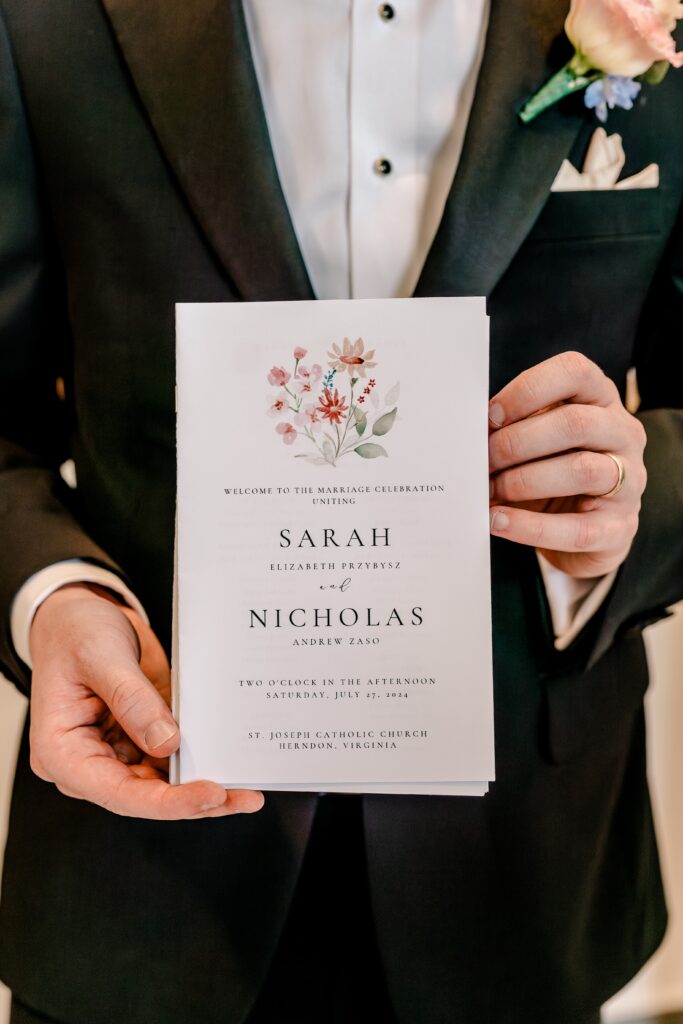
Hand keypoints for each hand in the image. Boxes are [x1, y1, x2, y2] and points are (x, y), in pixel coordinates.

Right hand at [28, 583, 264, 818]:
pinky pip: (172, 758)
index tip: (211, 794)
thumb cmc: (74, 632)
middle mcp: (89, 762)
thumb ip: (131, 699)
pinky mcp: (139, 739)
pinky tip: (233, 759)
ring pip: (164, 785)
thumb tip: (167, 743)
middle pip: (147, 796)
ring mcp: (116, 752)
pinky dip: (201, 760)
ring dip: (206, 785)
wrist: (76, 616)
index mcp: (63, 753)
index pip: (119, 792)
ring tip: (249, 787)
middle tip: (246, 797)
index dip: (167, 801)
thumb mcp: (100, 656)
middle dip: (197, 800)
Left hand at [488, 351, 646, 578]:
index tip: (491, 417)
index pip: (575, 372)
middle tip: (483, 462)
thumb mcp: (537, 439)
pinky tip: (499, 522)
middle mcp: (623, 434)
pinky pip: (577, 529)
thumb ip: (514, 427)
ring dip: (524, 481)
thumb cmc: (551, 470)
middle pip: (575, 424)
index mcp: (601, 399)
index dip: (528, 390)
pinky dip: (531, 527)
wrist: (583, 530)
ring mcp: (630, 480)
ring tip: (490, 491)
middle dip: (517, 443)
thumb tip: (470, 434)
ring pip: (582, 470)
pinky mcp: (619, 526)